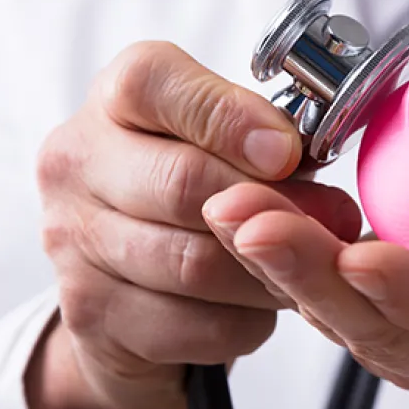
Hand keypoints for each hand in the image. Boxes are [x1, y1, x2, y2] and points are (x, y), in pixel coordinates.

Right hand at [30, 41, 362, 408]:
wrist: (122, 285)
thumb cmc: (190, 192)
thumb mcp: (224, 146)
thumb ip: (268, 140)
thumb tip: (312, 160)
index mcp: (115, 99)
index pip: (152, 83)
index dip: (229, 116)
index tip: (286, 151)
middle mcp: (75, 161)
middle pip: (183, 183)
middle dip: (273, 206)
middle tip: (337, 221)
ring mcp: (71, 240)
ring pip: (196, 264)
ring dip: (270, 271)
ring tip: (311, 268)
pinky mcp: (89, 312)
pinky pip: (195, 324)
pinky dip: (248, 320)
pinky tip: (262, 306)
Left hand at [205, 164, 408, 408]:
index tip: (364, 254)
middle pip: (385, 328)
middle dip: (314, 277)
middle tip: (255, 223)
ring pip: (342, 317)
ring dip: (281, 267)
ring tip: (231, 212)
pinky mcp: (381, 325)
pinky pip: (326, 299)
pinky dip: (284, 260)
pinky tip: (244, 218)